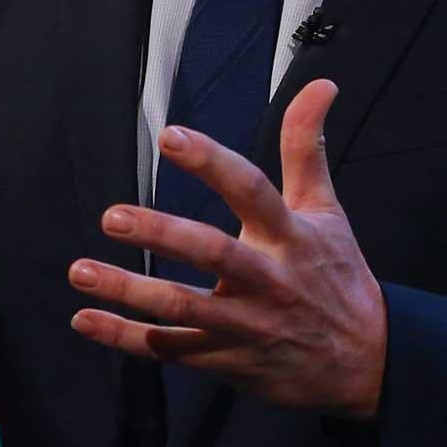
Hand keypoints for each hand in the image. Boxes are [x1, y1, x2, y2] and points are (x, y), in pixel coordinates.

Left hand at [65, 79, 387, 419]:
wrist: (365, 362)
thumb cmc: (337, 275)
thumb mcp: (327, 210)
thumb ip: (307, 146)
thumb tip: (321, 84)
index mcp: (291, 236)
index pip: (252, 190)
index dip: (212, 162)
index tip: (170, 136)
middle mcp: (267, 280)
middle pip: (213, 253)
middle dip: (161, 235)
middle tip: (112, 217)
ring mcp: (245, 325)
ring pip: (182, 308)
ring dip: (129, 291)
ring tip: (81, 271)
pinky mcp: (227, 359)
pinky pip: (170, 350)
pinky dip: (125, 337)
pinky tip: (85, 319)